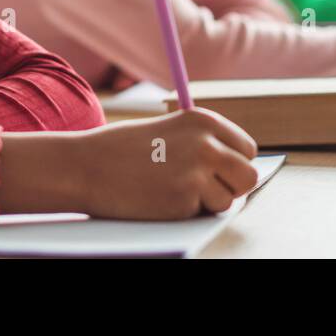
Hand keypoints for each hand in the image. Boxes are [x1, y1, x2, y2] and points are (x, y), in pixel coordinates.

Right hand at [0, 109, 258, 218]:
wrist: (87, 166)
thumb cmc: (124, 150)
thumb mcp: (170, 131)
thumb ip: (202, 143)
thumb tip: (235, 167)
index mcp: (204, 121)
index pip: (247, 148)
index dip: (234, 163)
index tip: (220, 170)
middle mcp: (207, 144)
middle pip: (248, 175)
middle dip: (232, 185)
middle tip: (208, 189)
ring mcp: (197, 173)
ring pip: (229, 199)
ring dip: (208, 202)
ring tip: (176, 191)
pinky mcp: (185, 200)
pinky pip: (203, 213)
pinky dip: (187, 212)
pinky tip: (162, 199)